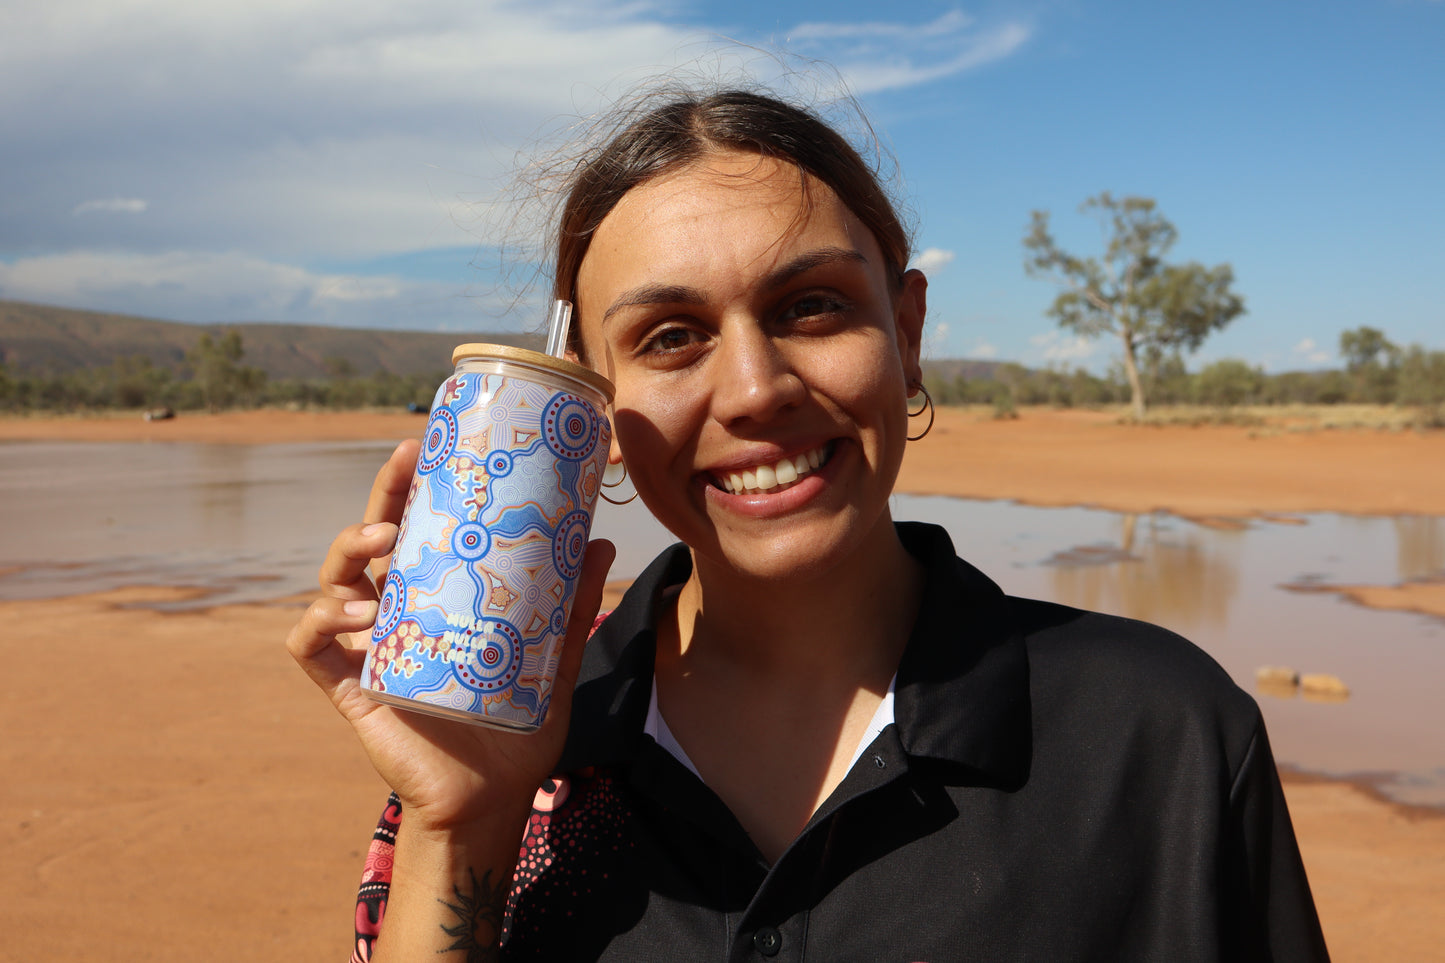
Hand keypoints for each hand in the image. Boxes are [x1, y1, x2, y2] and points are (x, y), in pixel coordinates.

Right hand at [285, 438, 616, 831]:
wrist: (490, 800)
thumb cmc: (514, 730)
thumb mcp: (550, 662)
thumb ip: (569, 608)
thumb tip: (597, 543)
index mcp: (436, 599)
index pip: (416, 531)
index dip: (411, 488)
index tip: (425, 447)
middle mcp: (395, 614)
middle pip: (371, 540)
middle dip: (380, 497)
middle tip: (403, 466)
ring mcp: (366, 648)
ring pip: (333, 581)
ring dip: (349, 552)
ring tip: (383, 544)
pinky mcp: (347, 687)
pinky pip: (309, 644)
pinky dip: (320, 620)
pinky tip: (358, 615)